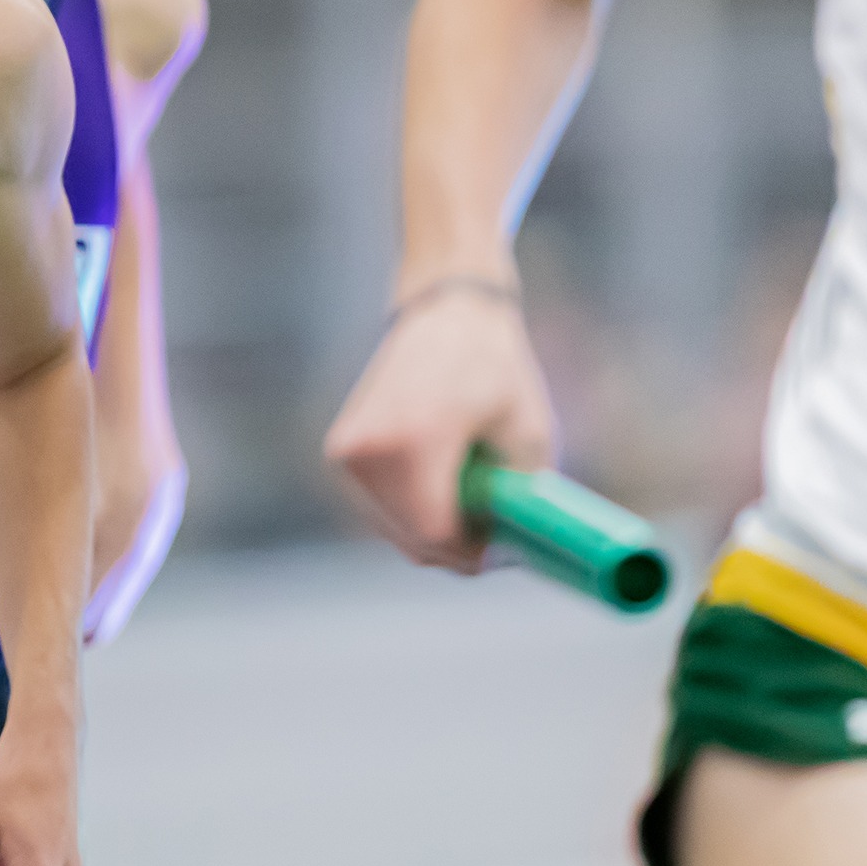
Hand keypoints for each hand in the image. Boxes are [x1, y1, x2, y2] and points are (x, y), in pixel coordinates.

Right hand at [323, 283, 554, 570]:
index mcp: (412, 440)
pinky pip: (377, 508)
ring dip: (431, 532)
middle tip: (494, 538)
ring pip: (391, 528)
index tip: (504, 551)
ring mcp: (345, 453)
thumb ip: (517, 498)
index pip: (435, 532)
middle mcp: (365, 450)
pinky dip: (409, 513)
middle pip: (410, 538)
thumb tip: (513, 551)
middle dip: (455, 548)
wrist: (444, 312)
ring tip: (471, 507)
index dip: (474, 553)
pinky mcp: (340, 453)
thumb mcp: (527, 434)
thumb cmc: (494, 367)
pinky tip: (440, 492)